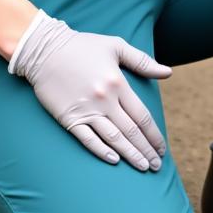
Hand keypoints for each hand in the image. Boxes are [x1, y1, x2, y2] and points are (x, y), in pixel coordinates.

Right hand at [10, 13, 171, 170]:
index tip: (162, 148)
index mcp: (118, 83)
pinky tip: (114, 160)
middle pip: (131, 131)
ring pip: (113, 139)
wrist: (45, 50)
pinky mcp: (68, 118)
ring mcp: (86, 110)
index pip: (142, 116)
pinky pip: (88, 139)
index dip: (154, 134)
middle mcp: (104, 100)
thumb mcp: (116, 46)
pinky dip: (101, 151)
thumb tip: (168, 72)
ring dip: (130, 155)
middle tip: (156, 166)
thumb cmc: (83, 46)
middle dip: (146, 150)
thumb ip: (143, 61)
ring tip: (143, 167)